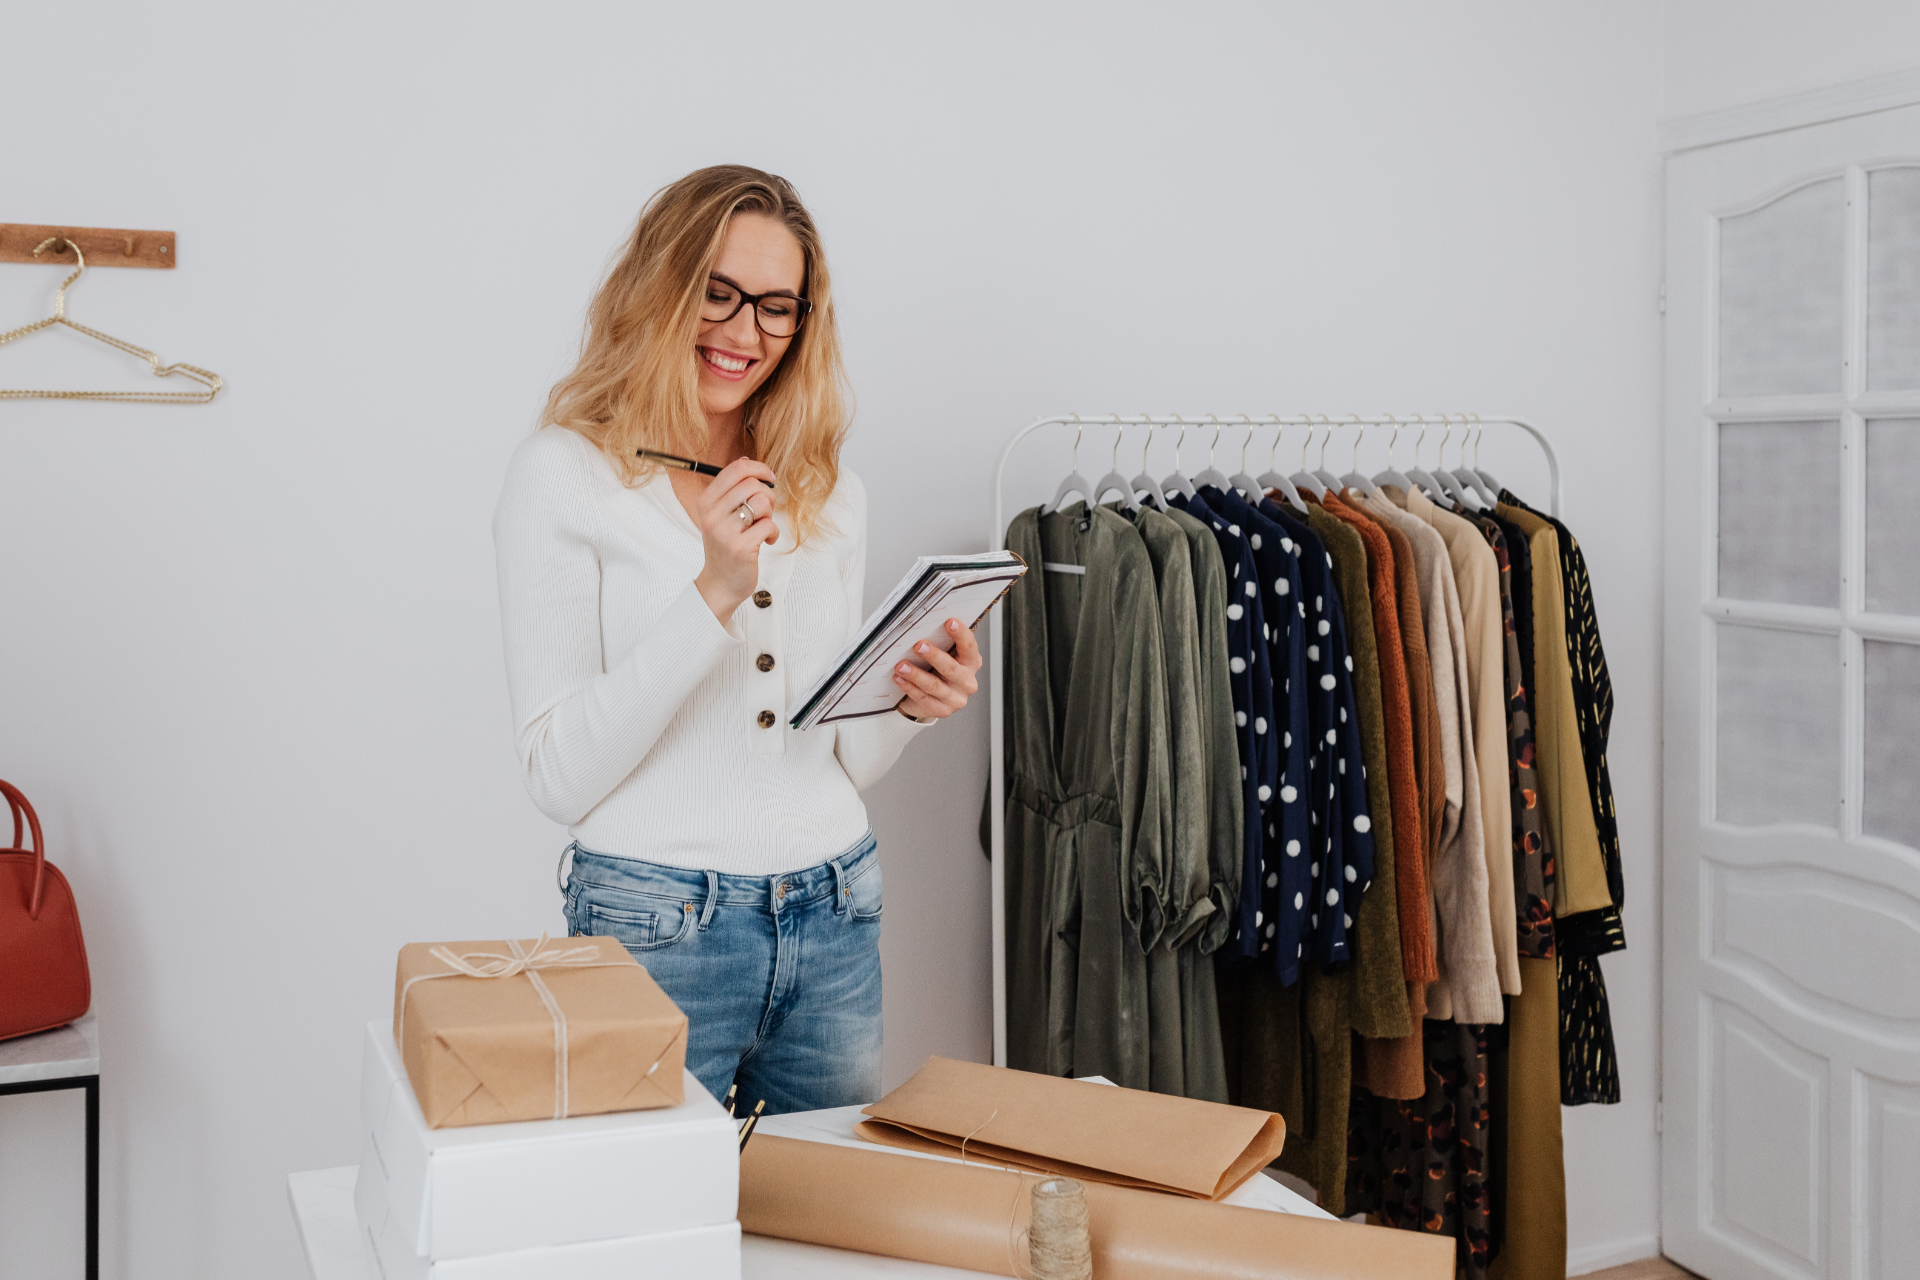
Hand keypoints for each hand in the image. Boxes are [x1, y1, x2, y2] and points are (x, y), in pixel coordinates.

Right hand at [692, 458, 778, 621]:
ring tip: (764, 526)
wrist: (720, 583)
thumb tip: (746, 460)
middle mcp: (712, 514)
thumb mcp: (720, 515)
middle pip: (752, 484)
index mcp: (706, 501)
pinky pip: (769, 525)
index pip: (735, 469)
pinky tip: (766, 541)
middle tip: (766, 511)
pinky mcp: (740, 547)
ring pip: (762, 502)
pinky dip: (773, 532)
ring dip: (770, 513)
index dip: (759, 469)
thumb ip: (731, 490)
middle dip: (768, 494)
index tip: (770, 479)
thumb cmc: (725, 546)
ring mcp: (724, 531)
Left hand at [892, 618, 981, 721]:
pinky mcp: (943, 710)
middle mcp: (967, 681)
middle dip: (934, 656)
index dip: (960, 634)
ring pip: (934, 686)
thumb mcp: (944, 655)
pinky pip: (924, 699)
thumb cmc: (937, 670)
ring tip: (901, 665)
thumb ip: (941, 642)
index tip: (949, 622)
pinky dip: (909, 688)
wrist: (931, 698)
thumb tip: (923, 625)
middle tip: (918, 645)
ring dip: (916, 674)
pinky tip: (899, 678)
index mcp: (971, 662)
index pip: (969, 646)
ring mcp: (956, 699)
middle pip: (952, 668)